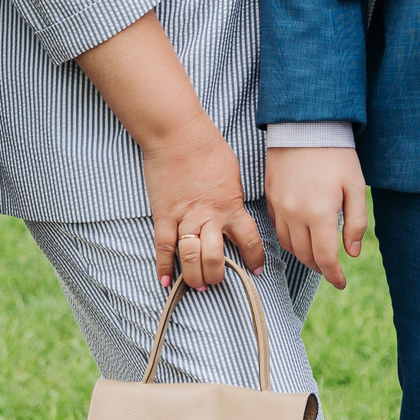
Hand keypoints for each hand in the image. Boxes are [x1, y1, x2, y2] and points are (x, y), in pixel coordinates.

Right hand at [138, 122, 266, 290]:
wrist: (179, 134)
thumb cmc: (209, 148)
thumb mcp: (233, 174)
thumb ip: (233, 198)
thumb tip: (234, 212)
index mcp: (232, 207)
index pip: (249, 241)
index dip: (254, 259)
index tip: (256, 270)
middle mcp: (210, 217)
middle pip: (216, 258)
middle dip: (217, 275)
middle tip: (215, 281)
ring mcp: (184, 218)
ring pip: (190, 258)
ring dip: (194, 276)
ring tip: (196, 285)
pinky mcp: (163, 215)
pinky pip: (164, 247)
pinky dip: (163, 266)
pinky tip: (165, 281)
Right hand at [266, 144, 368, 289]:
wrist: (305, 125)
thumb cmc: (336, 155)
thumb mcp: (355, 187)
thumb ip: (356, 223)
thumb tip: (351, 253)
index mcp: (319, 214)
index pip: (324, 258)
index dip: (334, 276)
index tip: (341, 283)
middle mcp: (295, 215)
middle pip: (305, 256)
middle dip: (320, 267)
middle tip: (332, 269)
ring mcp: (279, 207)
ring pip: (288, 245)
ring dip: (304, 255)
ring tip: (317, 255)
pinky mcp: (270, 197)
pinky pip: (277, 229)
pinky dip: (290, 239)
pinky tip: (301, 236)